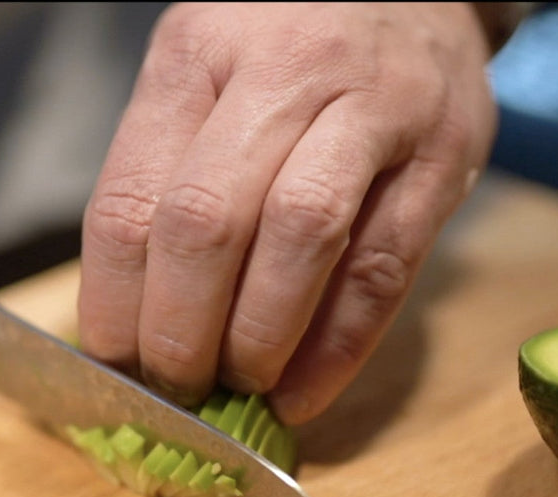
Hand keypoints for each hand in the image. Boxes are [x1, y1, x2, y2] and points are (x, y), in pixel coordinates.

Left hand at [78, 2, 497, 423]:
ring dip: (259, 337)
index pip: (133, 197)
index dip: (114, 300)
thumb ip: (169, 169)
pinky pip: (385, 267)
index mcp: (198, 53)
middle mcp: (284, 71)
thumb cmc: (289, 44)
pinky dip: (339, 346)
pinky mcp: (444, 155)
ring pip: (300, 237)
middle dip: (180, 330)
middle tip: (174, 387)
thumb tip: (128, 313)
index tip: (113, 361)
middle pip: (207, 221)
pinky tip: (304, 390)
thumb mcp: (208, 71)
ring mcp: (372, 108)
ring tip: (239, 388)